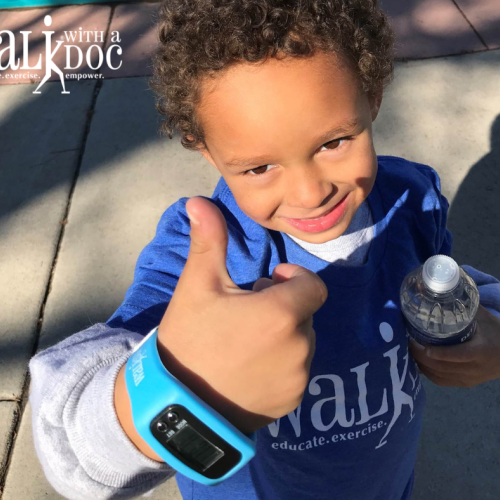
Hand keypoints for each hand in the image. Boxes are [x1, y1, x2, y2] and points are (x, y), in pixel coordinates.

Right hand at [156, 197, 327, 433]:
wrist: (179, 406)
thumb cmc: (189, 340)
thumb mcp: (197, 288)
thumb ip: (208, 243)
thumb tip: (198, 200)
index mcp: (282, 314)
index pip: (313, 286)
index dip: (293, 280)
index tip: (267, 283)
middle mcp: (300, 346)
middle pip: (305, 313)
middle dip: (282, 306)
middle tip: (246, 313)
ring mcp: (299, 377)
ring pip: (302, 343)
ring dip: (282, 335)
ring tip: (245, 342)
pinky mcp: (294, 401)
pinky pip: (297, 372)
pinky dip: (281, 365)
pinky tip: (249, 369)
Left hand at [409, 304, 499, 387]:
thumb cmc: (496, 332)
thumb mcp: (484, 317)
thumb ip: (464, 305)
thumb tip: (439, 288)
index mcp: (482, 351)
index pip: (460, 355)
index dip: (441, 353)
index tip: (425, 347)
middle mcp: (476, 368)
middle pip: (444, 367)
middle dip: (422, 356)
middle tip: (408, 342)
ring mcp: (470, 379)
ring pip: (440, 376)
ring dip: (422, 364)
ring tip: (409, 349)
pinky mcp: (465, 384)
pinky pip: (441, 381)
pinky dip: (427, 372)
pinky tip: (418, 361)